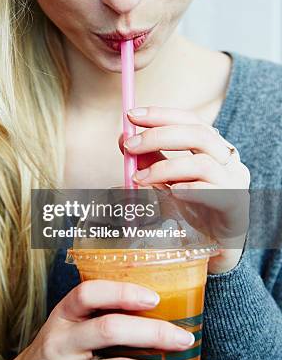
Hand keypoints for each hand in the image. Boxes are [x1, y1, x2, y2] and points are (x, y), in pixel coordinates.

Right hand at [0, 280, 195, 359]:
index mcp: (61, 317)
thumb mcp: (64, 328)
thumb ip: (94, 317)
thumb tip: (152, 308)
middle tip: (184, 338)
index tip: (154, 297)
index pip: (88, 293)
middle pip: (110, 329)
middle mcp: (58, 343)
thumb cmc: (52, 356)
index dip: (122, 292)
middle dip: (154, 333)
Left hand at [119, 106, 250, 273]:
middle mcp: (228, 158)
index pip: (189, 120)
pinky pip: (215, 191)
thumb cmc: (192, 206)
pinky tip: (171, 192)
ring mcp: (235, 180)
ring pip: (204, 163)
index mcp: (212, 146)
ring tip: (140, 178)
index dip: (161, 114)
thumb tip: (123, 138)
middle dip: (159, 136)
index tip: (131, 116)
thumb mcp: (166, 179)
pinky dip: (190, 189)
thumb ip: (149, 159)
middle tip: (130, 146)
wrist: (214, 245)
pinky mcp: (236, 204)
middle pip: (199, 134)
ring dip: (166, 168)